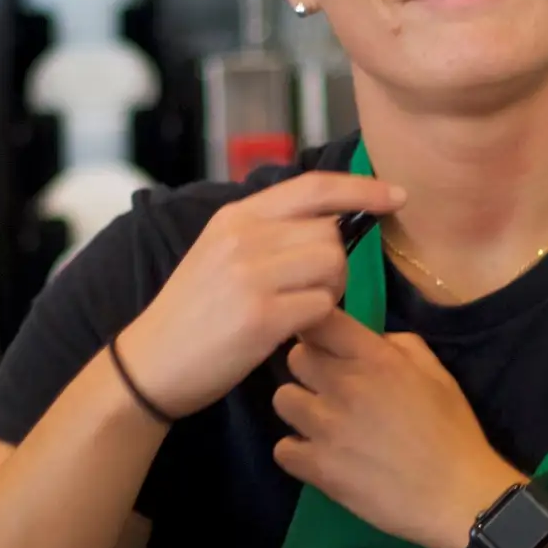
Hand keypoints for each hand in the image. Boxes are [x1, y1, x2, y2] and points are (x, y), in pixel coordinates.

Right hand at [113, 171, 404, 417]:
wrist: (151, 362)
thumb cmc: (194, 311)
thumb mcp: (220, 252)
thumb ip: (268, 231)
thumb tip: (332, 220)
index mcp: (236, 216)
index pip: (313, 186)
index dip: (362, 188)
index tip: (396, 196)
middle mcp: (243, 237)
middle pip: (330, 232)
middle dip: (336, 263)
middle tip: (311, 292)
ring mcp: (251, 276)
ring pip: (332, 266)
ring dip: (331, 292)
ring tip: (300, 310)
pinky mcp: (260, 317)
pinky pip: (323, 307)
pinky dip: (319, 321)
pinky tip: (291, 331)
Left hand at [271, 309, 525, 547]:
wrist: (458, 496)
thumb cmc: (453, 432)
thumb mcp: (437, 374)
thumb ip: (402, 345)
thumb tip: (371, 339)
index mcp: (375, 358)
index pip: (321, 321)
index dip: (317, 328)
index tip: (325, 342)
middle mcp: (344, 384)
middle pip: (295, 358)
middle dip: (309, 369)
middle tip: (327, 388)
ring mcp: (326, 426)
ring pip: (282, 400)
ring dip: (299, 409)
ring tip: (321, 425)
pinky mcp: (317, 466)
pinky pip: (282, 448)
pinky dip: (296, 453)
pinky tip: (318, 458)